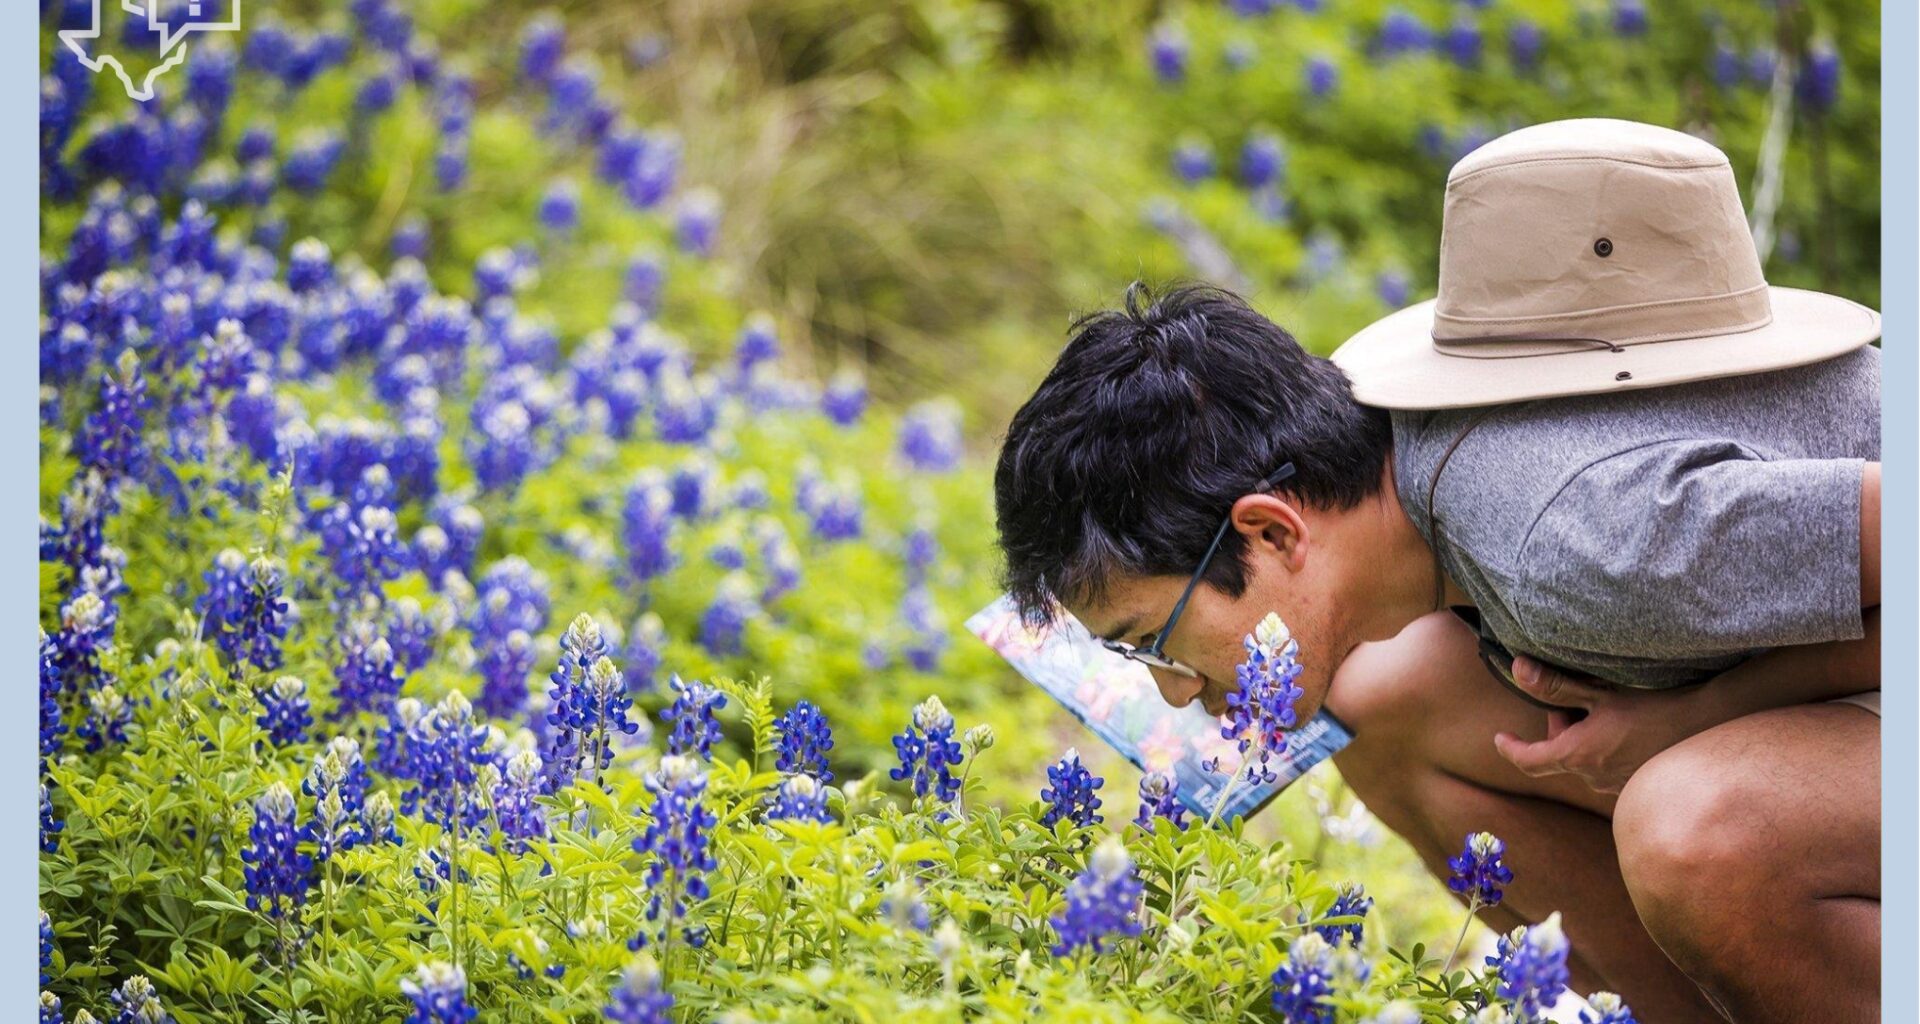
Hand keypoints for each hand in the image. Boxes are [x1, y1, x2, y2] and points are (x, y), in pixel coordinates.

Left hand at [1491, 656, 1717, 794]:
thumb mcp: (1601, 691)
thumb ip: (1556, 685)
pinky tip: (1632, 728)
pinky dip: (1608, 748)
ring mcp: (1617, 787)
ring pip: (1585, 758)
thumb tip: (1517, 669)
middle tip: (1585, 696)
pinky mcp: (1638, 787)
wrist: (1711, 726)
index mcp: (1578, 756)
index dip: (1511, 748)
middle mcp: (1593, 778)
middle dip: (1562, 724)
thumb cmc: (1655, 706)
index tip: (1500, 738)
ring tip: (1614, 709)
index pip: (1529, 760)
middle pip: (1560, 752)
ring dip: (1587, 736)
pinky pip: (1609, 766)